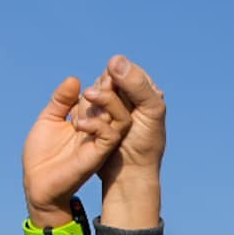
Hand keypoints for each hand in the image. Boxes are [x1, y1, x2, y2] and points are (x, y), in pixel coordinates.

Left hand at [23, 73, 129, 220]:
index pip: (103, 96)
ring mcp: (99, 142)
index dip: (105, 81)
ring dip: (109, 102)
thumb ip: (61, 100)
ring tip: (90, 93)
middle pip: (116, 103)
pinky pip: (110, 136)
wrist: (37, 185)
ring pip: (121, 118)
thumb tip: (74, 79)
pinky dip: (98, 125)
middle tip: (107, 74)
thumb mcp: (49, 120)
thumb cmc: (41, 155)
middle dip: (113, 87)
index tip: (106, 67)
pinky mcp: (97, 155)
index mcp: (88, 119)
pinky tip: (77, 122)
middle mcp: (97, 129)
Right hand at [94, 56, 165, 182]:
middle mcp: (128, 96)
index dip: (116, 79)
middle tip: (101, 106)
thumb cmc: (145, 145)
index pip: (124, 69)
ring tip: (99, 122)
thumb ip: (136, 85)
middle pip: (106, 79)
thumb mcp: (150, 111)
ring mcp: (110, 107)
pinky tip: (84, 125)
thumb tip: (114, 59)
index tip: (116, 93)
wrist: (128, 175)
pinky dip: (84, 113)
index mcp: (145, 90)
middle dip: (103, 94)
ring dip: (92, 104)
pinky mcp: (96, 119)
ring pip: (93, 92)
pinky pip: (84, 107)